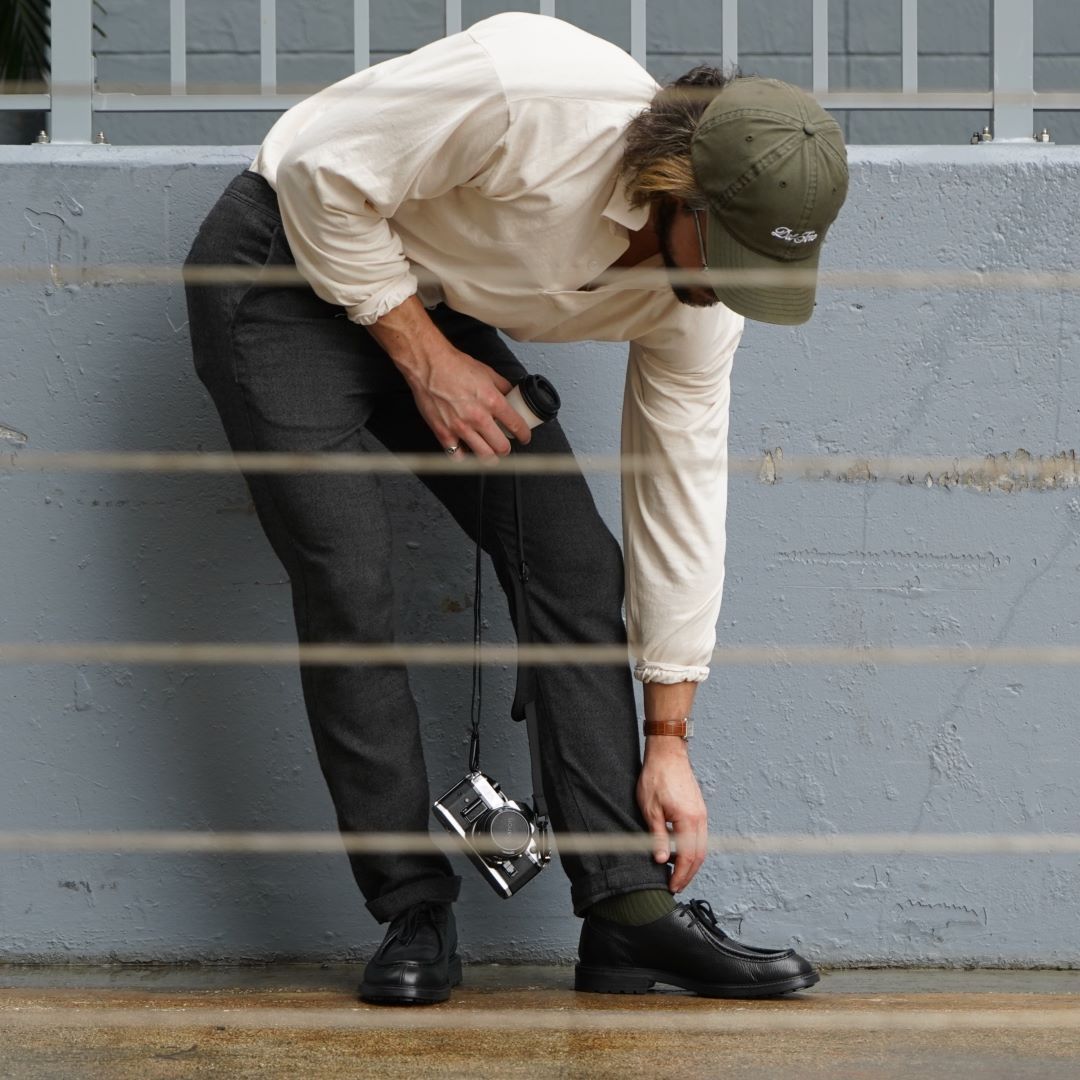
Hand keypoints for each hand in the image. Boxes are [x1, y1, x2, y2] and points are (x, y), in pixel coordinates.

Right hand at [405, 342, 531, 458]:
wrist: (429, 364)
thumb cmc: (454, 365)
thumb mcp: (486, 372)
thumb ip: (502, 386)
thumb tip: (511, 394)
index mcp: (492, 401)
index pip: (517, 426)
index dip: (524, 435)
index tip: (524, 437)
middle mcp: (478, 417)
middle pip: (502, 447)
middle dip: (506, 449)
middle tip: (504, 446)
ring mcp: (460, 427)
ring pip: (483, 456)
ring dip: (490, 457)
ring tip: (490, 454)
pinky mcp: (444, 432)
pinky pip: (457, 455)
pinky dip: (463, 457)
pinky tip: (465, 452)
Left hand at [636, 738, 707, 893]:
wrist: (667, 753)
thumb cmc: (657, 776)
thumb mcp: (650, 809)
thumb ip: (656, 836)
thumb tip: (660, 859)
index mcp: (688, 820)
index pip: (687, 857)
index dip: (680, 875)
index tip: (671, 886)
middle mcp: (700, 819)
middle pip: (699, 856)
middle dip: (688, 874)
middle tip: (674, 885)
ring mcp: (701, 813)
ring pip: (701, 847)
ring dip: (689, 862)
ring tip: (674, 872)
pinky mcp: (698, 809)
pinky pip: (699, 836)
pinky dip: (690, 848)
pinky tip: (676, 851)